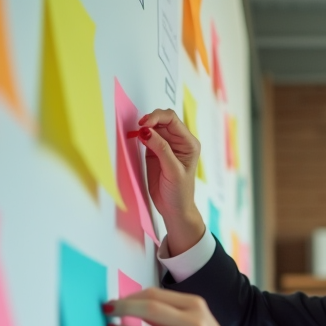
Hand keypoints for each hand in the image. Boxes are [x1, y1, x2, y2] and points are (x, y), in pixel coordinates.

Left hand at [104, 287, 255, 325]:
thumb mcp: (202, 324)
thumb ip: (174, 315)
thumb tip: (138, 309)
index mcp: (198, 307)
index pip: (155, 295)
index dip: (130, 297)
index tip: (116, 302)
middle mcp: (196, 324)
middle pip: (149, 308)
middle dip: (122, 308)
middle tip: (107, 312)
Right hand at [137, 108, 202, 251]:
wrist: (173, 208)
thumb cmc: (179, 192)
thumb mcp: (173, 171)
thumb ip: (161, 149)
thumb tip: (147, 131)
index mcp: (189, 143)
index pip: (173, 120)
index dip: (157, 117)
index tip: (144, 124)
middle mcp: (179, 141)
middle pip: (163, 120)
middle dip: (150, 120)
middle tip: (139, 128)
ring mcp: (166, 145)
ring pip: (154, 126)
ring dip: (145, 127)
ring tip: (137, 134)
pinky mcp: (155, 151)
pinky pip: (148, 136)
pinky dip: (141, 134)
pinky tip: (137, 138)